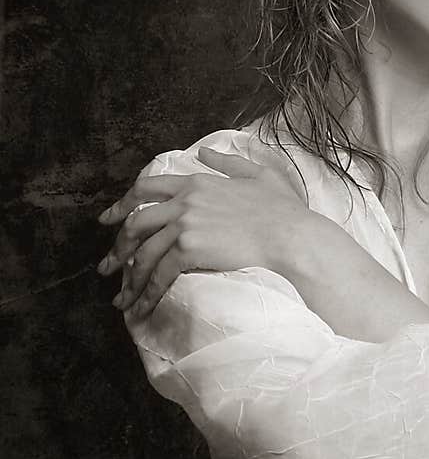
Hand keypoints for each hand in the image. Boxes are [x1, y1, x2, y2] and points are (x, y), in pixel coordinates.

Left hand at [96, 147, 311, 318]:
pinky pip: (158, 274)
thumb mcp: (257, 174)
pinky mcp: (189, 250)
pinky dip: (146, 293)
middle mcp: (184, 201)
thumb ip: (228, 162)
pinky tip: (142, 307)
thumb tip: (204, 151)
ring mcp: (184, 225)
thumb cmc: (283, 210)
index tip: (107, 220)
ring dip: (129, 278)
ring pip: (143, 252)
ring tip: (123, 298)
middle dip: (118, 247)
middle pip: (136, 222)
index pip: (146, 188)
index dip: (122, 204)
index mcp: (196, 182)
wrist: (291, 237)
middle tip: (109, 267)